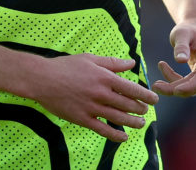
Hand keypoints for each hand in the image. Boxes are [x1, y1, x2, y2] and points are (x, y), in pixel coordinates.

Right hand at [35, 54, 158, 142]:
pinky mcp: (83, 119)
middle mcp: (101, 93)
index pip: (132, 89)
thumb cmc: (65, 66)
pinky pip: (103, 130)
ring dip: (134, 122)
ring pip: (120, 119)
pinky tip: (124, 137)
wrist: (42, 79)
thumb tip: (132, 63)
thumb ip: (112, 62)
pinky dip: (116, 136)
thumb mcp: (89, 59)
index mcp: (104, 77)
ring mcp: (92, 108)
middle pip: (129, 105)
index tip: (154, 99)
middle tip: (145, 111)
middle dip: (141, 109)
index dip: (146, 95)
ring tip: (140, 123)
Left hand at [153, 20, 195, 96]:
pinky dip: (176, 80)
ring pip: (193, 87)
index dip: (190, 86)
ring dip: (174, 86)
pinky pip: (190, 84)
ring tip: (157, 82)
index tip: (175, 91)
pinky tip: (164, 69)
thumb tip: (180, 61)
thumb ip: (181, 46)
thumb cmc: (188, 29)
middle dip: (176, 88)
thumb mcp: (181, 33)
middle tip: (155, 86)